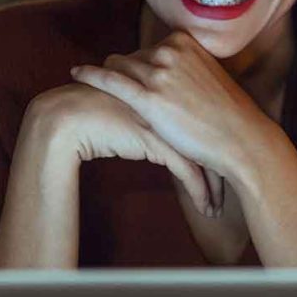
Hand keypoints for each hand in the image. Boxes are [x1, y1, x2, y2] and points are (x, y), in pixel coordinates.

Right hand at [24, 81, 221, 216]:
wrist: (69, 116)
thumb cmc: (98, 112)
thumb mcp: (134, 108)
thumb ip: (157, 117)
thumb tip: (174, 136)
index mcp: (173, 89)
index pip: (207, 120)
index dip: (217, 147)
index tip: (223, 167)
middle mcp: (175, 102)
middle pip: (213, 136)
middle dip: (223, 167)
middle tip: (227, 189)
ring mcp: (168, 120)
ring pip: (206, 155)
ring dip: (215, 185)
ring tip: (217, 206)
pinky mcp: (158, 142)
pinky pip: (189, 171)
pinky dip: (200, 192)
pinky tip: (204, 207)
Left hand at [69, 31, 273, 185]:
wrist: (241, 138)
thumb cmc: (229, 114)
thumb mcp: (209, 76)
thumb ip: (186, 66)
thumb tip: (167, 69)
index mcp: (185, 41)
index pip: (150, 47)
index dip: (143, 66)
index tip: (140, 79)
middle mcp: (171, 51)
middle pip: (134, 57)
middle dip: (127, 74)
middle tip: (122, 91)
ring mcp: (159, 73)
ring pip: (120, 67)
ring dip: (110, 77)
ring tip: (93, 84)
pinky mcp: (149, 98)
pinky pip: (110, 81)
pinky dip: (90, 75)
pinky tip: (76, 73)